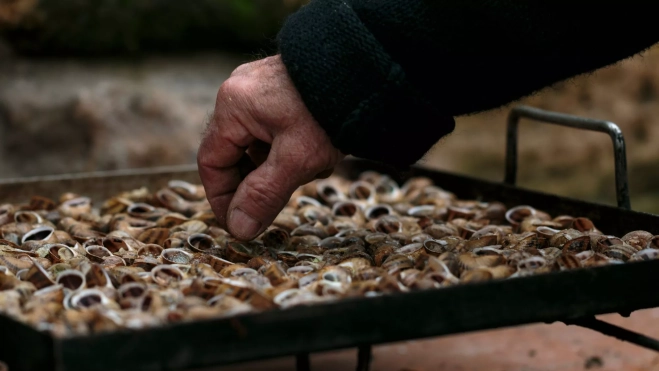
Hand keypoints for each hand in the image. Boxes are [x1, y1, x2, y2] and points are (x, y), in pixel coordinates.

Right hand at [198, 55, 344, 239]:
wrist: (369, 68)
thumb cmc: (330, 109)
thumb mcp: (296, 159)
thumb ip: (264, 195)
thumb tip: (238, 229)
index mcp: (233, 106)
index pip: (211, 163)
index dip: (222, 199)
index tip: (240, 225)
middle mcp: (241, 93)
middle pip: (236, 154)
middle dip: (261, 180)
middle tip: (286, 196)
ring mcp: (263, 89)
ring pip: (261, 145)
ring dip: (283, 166)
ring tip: (315, 166)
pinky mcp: (285, 90)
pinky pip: (278, 130)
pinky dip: (295, 149)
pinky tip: (322, 152)